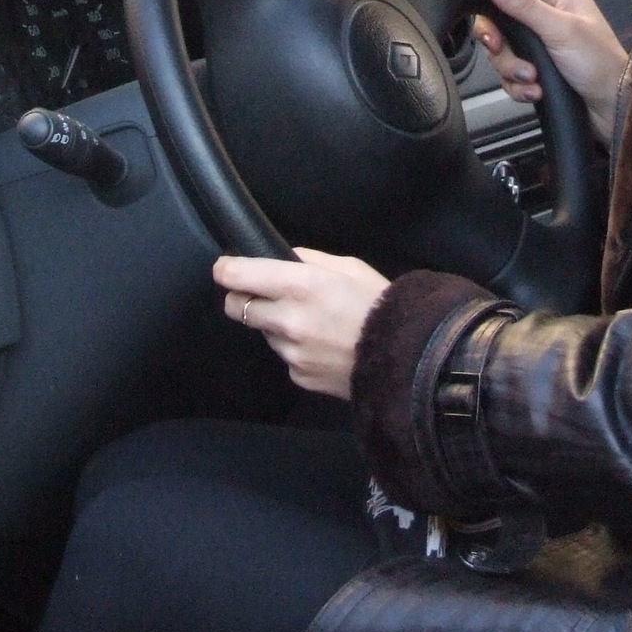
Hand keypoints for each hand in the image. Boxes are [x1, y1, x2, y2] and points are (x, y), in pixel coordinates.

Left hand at [213, 248, 389, 399]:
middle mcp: (288, 319)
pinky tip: (321, 344)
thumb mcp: (348, 267)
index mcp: (300, 285)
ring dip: (274, 324)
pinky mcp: (297, 373)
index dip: (226, 269)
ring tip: (311, 322)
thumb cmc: (380, 305)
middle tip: (262, 294)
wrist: (405, 356)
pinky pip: (284, 355)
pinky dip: (294, 348)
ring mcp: (291, 351)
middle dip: (243, 298)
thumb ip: (309, 260)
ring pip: (262, 332)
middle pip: (236, 307)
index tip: (225, 268)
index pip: (238, 275)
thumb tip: (283, 258)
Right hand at [472, 0, 626, 141]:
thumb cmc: (599, 63)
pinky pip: (511, 74)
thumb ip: (525, 6)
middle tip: (499, 47)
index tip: (484, 0)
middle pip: (502, 17)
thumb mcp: (561, 30)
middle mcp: (547, 17)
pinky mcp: (537, 71)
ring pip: (504, 49)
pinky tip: (534, 91)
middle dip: (499, 38)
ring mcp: (541, 46)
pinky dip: (518, 86)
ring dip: (511, 67)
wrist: (612, 110)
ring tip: (531, 78)